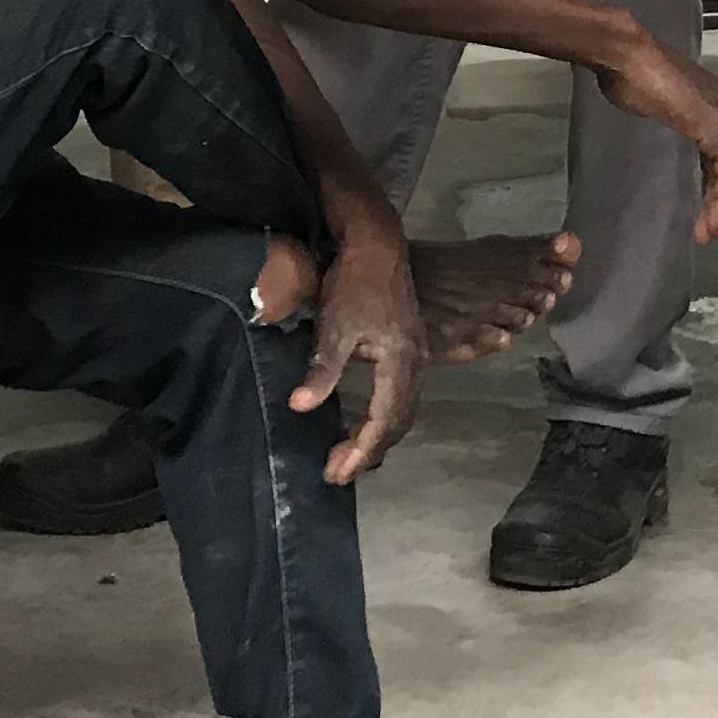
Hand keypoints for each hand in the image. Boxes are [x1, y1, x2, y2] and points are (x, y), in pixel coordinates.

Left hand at [294, 219, 425, 484]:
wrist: (376, 244)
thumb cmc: (353, 284)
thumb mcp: (334, 326)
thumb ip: (321, 369)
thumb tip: (300, 406)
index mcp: (400, 361)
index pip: (384, 418)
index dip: (362, 450)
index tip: (338, 473)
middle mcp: (415, 363)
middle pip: (398, 421)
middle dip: (368, 451)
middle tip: (336, 471)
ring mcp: (417, 356)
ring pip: (403, 411)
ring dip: (377, 437)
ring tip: (347, 457)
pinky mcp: (410, 349)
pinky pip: (403, 397)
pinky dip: (384, 419)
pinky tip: (365, 424)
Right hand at [596, 31, 717, 244]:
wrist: (625, 55)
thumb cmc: (627, 73)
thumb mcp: (649, 100)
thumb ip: (662, 115)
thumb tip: (654, 121)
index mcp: (710, 100)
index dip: (711, 181)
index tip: (699, 210)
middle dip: (717, 198)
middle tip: (705, 229)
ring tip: (707, 233)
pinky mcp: (713, 128)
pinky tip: (711, 222)